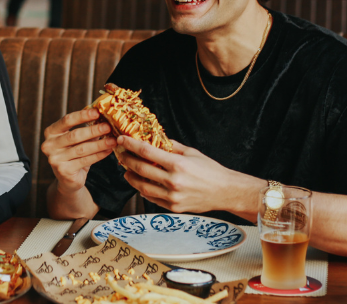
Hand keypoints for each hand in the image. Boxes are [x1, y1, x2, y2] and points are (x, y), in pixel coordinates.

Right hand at [41, 107, 116, 193]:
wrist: (68, 179)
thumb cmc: (73, 154)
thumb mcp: (76, 139)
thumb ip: (85, 128)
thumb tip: (103, 116)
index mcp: (51, 132)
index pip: (67, 120)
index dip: (82, 115)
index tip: (97, 112)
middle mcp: (49, 145)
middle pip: (74, 135)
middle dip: (93, 130)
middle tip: (108, 127)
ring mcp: (55, 159)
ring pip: (81, 149)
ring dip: (99, 144)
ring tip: (112, 140)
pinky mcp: (63, 171)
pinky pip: (85, 161)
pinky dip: (99, 155)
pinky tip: (108, 151)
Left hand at [118, 137, 263, 214]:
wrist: (225, 191)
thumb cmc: (210, 170)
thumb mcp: (192, 152)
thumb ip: (171, 146)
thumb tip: (155, 139)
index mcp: (178, 164)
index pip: (147, 152)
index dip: (131, 144)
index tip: (122, 139)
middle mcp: (173, 181)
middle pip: (140, 169)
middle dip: (127, 160)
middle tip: (121, 155)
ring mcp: (172, 197)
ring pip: (142, 186)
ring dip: (131, 177)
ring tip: (127, 170)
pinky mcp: (173, 208)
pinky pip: (151, 198)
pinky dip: (143, 190)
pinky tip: (140, 183)